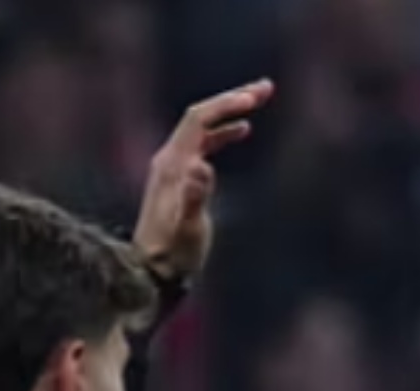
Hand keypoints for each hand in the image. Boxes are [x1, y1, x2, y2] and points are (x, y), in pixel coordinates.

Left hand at [132, 79, 274, 281]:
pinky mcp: (182, 179)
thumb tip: (202, 167)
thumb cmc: (174, 254)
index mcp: (173, 164)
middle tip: (266, 88)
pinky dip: (224, 132)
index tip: (255, 99)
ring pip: (204, 127)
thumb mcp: (188, 228)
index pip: (199, 119)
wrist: (153, 273)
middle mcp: (170, 159)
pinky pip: (204, 143)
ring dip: (231, 111)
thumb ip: (194, 198)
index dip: (227, 104)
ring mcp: (175, 168)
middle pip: (201, 115)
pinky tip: (244, 131)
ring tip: (260, 100)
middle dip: (233, 98)